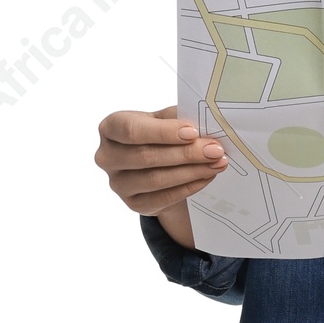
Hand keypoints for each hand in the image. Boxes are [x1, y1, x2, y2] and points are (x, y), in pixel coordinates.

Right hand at [95, 107, 226, 230]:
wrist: (155, 166)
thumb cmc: (158, 136)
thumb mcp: (163, 119)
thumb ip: (177, 118)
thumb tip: (205, 122)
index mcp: (111, 128)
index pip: (132, 130)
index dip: (162, 132)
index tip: (193, 132)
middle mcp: (107, 156)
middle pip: (146, 156)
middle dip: (185, 153)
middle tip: (215, 150)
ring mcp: (117, 183)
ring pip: (156, 179)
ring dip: (191, 171)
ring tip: (216, 163)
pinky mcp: (133, 203)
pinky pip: (163, 197)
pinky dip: (189, 187)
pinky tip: (206, 177)